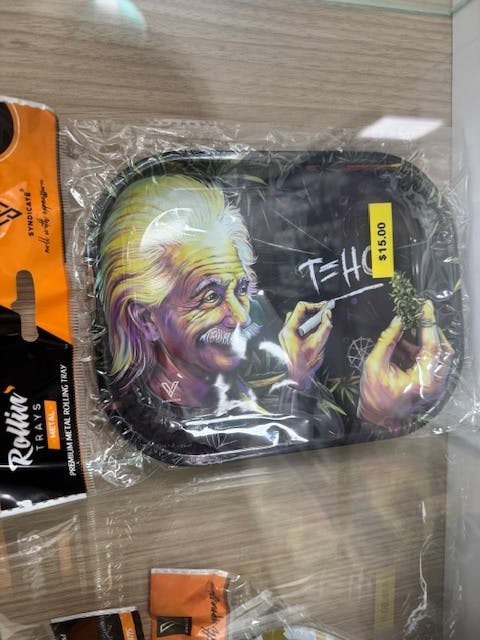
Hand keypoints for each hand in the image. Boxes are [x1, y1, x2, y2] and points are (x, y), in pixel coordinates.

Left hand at [279, 301, 332, 389]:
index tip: (325, 307)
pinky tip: (315, 329)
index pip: (301, 308)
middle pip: (298, 312)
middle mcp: (284, 331)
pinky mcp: (288, 340)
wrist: (298, 378)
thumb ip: (325, 326)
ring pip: (297, 318)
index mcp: (289, 330)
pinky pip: (297, 326)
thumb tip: (327, 315)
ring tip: (321, 320)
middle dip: (313, 310)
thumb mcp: (319, 343)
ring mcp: (285, 335)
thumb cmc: (306, 363)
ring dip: (310, 317)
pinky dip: (306, 324)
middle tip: (325, 312)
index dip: (315, 305)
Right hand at [358, 300, 453, 429]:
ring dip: (427, 340)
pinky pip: (433, 362)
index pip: (432, 346)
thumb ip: (387, 341)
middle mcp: (435, 384)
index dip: (428, 323)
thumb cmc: (373, 395)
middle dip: (432, 330)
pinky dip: (422, 350)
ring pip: (440, 355)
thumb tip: (398, 320)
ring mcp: (436, 386)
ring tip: (409, 330)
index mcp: (422, 381)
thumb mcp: (374, 364)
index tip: (425, 306)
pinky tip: (406, 344)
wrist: (376, 418)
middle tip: (420, 315)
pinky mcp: (432, 385)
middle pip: (443, 350)